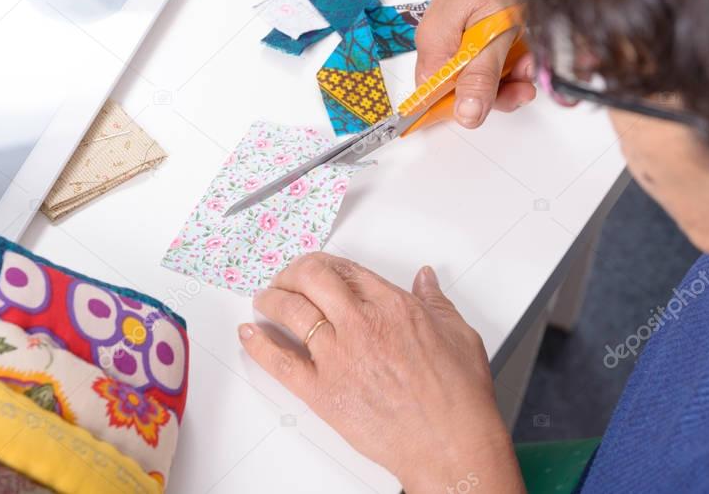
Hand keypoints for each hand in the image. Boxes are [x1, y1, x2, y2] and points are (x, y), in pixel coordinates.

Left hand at [238, 253, 524, 493]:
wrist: (451, 445)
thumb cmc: (458, 396)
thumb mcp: (458, 333)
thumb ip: (435, 301)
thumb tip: (426, 281)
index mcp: (392, 305)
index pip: (345, 269)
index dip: (325, 264)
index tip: (317, 267)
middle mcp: (361, 324)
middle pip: (311, 278)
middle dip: (293, 272)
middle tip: (286, 277)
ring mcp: (338, 357)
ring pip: (290, 312)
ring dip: (271, 299)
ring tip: (265, 299)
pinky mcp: (323, 392)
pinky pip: (280, 362)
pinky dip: (259, 344)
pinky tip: (249, 334)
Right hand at [415, 0, 536, 128]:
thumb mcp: (496, 28)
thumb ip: (481, 72)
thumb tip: (466, 116)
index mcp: (435, 42)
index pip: (434, 97)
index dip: (464, 108)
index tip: (495, 106)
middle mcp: (442, 38)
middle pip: (460, 87)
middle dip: (497, 90)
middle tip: (527, 84)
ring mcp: (460, 29)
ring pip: (480, 71)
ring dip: (510, 74)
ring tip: (534, 62)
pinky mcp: (477, 20)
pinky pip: (491, 52)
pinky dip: (513, 55)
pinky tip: (531, 48)